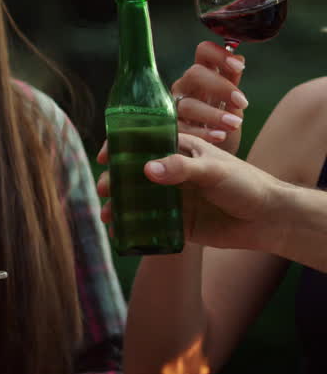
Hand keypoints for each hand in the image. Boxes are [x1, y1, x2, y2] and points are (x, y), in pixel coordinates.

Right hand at [97, 133, 283, 251]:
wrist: (269, 219)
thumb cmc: (246, 183)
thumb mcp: (214, 170)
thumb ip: (181, 169)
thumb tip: (146, 169)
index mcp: (179, 149)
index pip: (143, 142)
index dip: (120, 146)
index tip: (104, 156)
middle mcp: (171, 171)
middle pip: (134, 172)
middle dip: (114, 180)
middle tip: (104, 190)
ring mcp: (172, 196)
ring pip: (137, 198)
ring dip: (119, 204)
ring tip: (107, 215)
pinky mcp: (176, 221)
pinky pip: (149, 223)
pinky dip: (132, 226)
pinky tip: (119, 232)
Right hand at [171, 41, 247, 152]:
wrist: (213, 155)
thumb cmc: (221, 123)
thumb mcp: (231, 102)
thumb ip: (232, 81)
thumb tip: (239, 59)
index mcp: (202, 74)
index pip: (204, 51)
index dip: (219, 54)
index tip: (239, 66)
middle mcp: (185, 86)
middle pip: (194, 73)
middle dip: (220, 87)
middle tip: (242, 103)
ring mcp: (174, 106)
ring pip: (188, 104)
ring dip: (213, 113)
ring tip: (234, 124)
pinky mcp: (170, 128)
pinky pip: (182, 127)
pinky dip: (202, 132)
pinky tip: (219, 136)